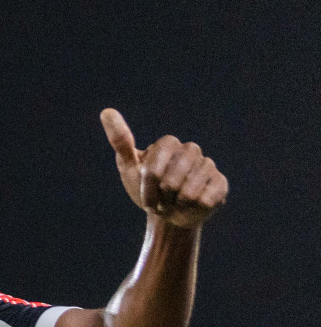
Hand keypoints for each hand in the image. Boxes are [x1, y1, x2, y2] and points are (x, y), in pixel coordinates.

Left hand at [101, 109, 227, 228]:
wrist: (167, 215)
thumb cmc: (147, 189)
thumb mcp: (128, 167)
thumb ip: (120, 140)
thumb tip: (106, 111)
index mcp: (169, 144)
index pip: (156, 162)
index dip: (149, 184)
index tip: (146, 197)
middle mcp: (191, 151)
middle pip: (173, 176)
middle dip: (162, 196)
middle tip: (161, 201)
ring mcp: (207, 166)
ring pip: (189, 189)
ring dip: (177, 203)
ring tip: (174, 203)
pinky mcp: (220, 183)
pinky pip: (207, 197)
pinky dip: (194, 207)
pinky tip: (192, 206)